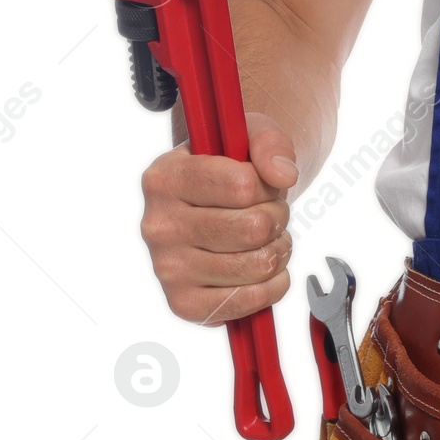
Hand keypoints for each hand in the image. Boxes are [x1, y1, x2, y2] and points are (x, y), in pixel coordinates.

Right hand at [140, 112, 297, 323]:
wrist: (222, 211)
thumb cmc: (236, 170)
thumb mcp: (253, 136)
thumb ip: (271, 143)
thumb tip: (282, 175)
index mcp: (164, 178)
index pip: (242, 185)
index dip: (267, 185)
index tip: (258, 183)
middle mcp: (157, 225)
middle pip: (253, 228)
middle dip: (277, 218)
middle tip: (268, 214)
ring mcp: (167, 269)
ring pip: (257, 264)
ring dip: (278, 250)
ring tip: (264, 238)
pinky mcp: (184, 303)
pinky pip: (252, 299)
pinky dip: (274, 283)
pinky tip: (262, 267)